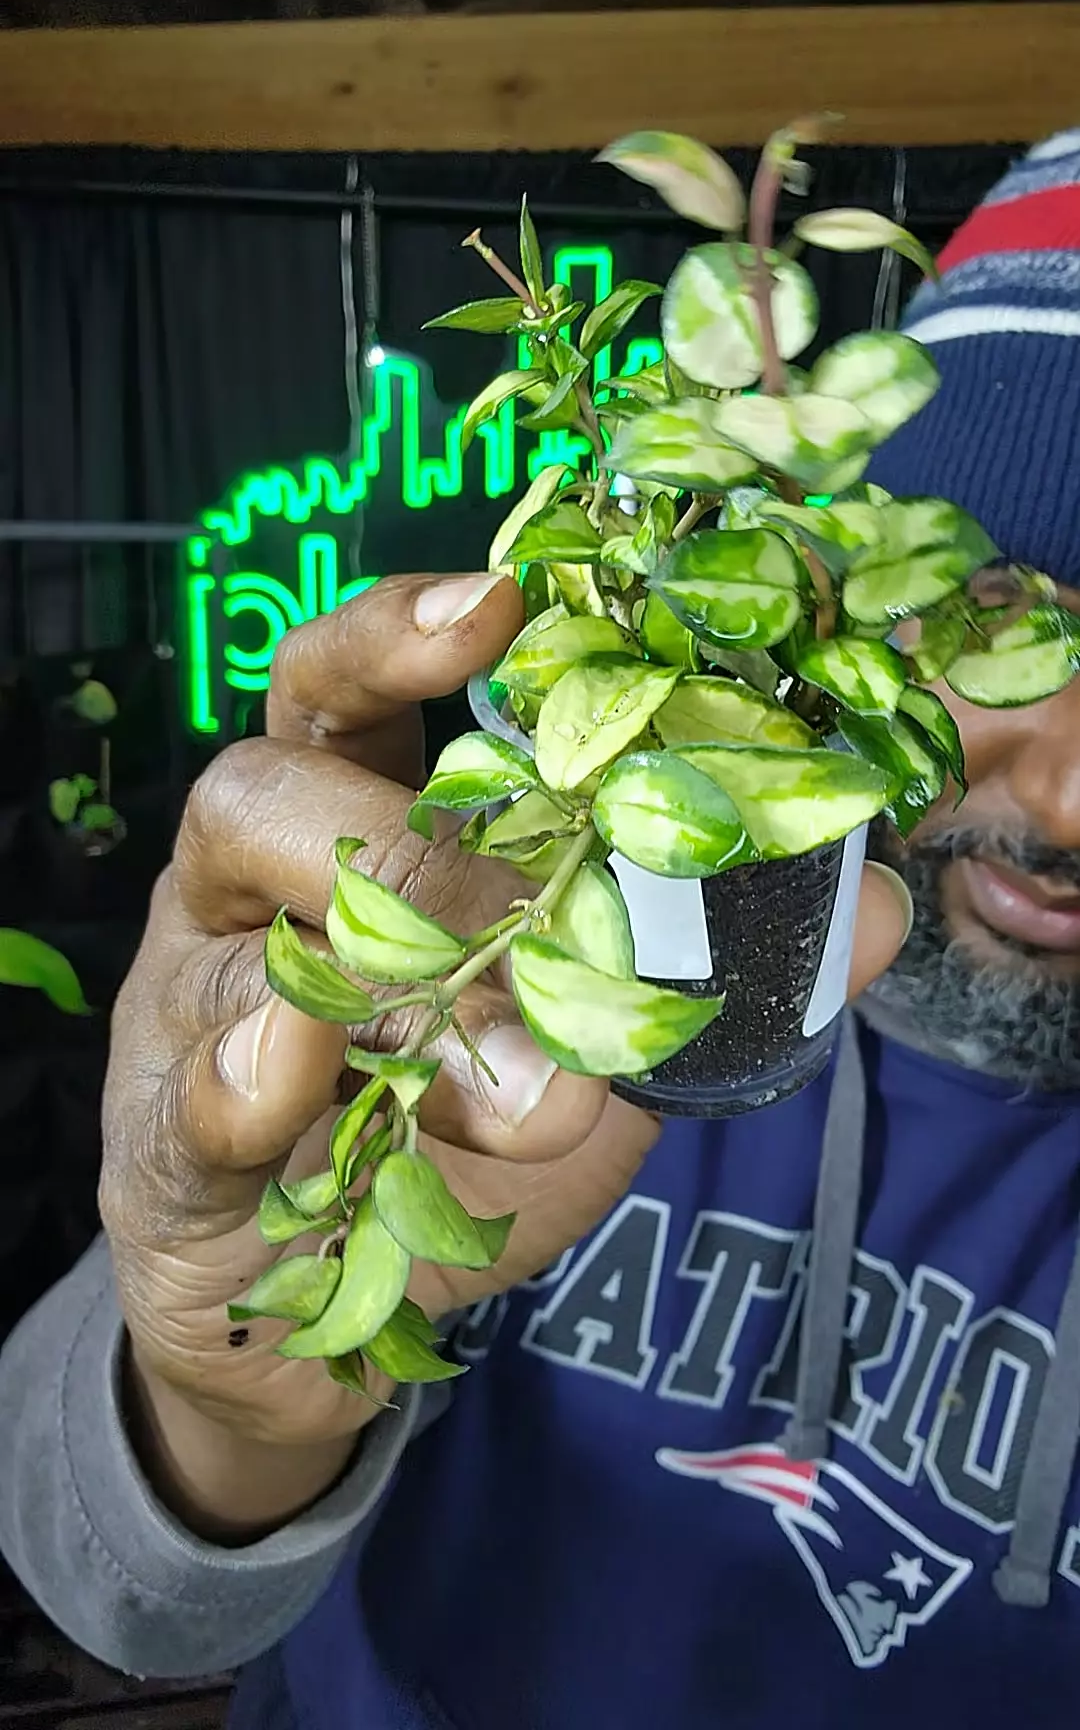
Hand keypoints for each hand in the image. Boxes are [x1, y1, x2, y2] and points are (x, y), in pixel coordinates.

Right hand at [102, 572, 910, 1536]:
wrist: (317, 1314)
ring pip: (234, 944)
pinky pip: (187, 1096)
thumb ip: (700, 966)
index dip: (402, 634)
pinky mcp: (162, 1147)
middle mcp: (250, 897)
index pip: (341, 689)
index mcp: (343, 828)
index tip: (499, 607)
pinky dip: (252, 1084)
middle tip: (534, 917)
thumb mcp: (585, 1036)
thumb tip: (873, 903)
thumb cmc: (445, 1134)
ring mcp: (190, 1015)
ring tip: (510, 1070)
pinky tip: (308, 1083)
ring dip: (381, 984)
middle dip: (414, 846)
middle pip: (264, 788)